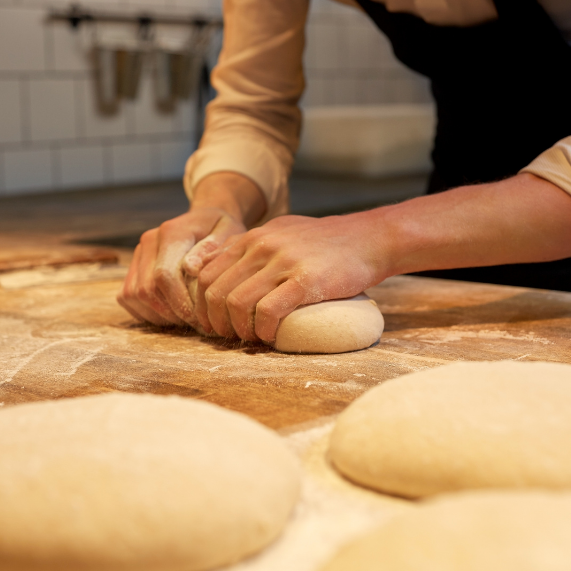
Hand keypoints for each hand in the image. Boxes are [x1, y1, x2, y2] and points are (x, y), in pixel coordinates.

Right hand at [117, 207, 246, 326]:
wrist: (205, 221)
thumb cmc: (221, 230)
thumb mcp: (228, 233)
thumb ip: (212, 249)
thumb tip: (190, 268)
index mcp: (172, 232)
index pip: (164, 275)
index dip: (179, 303)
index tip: (199, 318)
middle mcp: (149, 240)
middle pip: (146, 289)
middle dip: (170, 312)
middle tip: (194, 323)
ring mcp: (138, 253)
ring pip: (134, 295)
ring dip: (157, 314)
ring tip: (183, 319)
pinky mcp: (133, 266)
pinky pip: (127, 297)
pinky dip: (145, 311)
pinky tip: (169, 313)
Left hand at [193, 213, 388, 342]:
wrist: (368, 238)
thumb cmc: (323, 241)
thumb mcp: (280, 232)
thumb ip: (251, 247)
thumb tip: (220, 267)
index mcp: (252, 238)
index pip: (206, 273)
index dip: (202, 304)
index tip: (212, 322)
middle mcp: (261, 246)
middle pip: (216, 291)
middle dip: (215, 321)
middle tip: (227, 336)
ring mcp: (283, 262)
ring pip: (237, 302)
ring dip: (238, 329)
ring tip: (250, 339)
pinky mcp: (305, 281)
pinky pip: (268, 311)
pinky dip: (263, 330)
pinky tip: (270, 337)